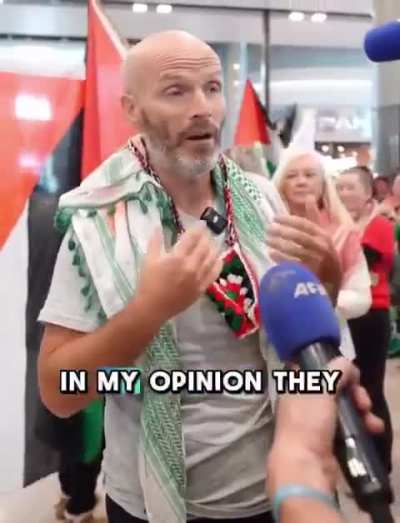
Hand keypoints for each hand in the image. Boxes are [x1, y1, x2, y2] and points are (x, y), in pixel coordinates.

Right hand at [137, 225, 221, 322]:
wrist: (153, 308)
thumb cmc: (148, 283)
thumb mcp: (149, 259)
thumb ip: (155, 242)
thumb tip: (158, 226)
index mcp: (177, 257)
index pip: (192, 237)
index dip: (198, 228)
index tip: (201, 223)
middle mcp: (191, 266)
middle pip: (204, 246)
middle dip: (207, 236)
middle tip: (207, 231)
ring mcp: (198, 278)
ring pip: (212, 258)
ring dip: (214, 247)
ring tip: (214, 242)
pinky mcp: (202, 288)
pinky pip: (214, 273)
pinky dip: (218, 264)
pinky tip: (218, 259)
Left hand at [267, 197, 341, 301]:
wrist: (330, 285)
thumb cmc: (324, 257)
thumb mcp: (322, 236)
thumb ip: (313, 218)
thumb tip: (309, 197)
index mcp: (325, 236)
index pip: (306, 225)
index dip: (289, 220)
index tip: (275, 218)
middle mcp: (324, 248)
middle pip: (300, 236)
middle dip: (282, 232)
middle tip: (268, 229)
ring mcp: (319, 262)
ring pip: (296, 250)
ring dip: (280, 244)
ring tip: (267, 241)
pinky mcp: (312, 275)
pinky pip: (294, 264)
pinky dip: (282, 259)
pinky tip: (271, 254)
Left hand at [267, 357, 383, 495]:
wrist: (305, 465)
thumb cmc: (308, 422)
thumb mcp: (320, 389)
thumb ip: (335, 371)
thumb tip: (346, 363)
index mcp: (296, 388)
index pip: (316, 370)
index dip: (335, 369)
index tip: (350, 375)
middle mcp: (304, 403)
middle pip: (335, 389)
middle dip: (355, 393)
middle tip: (363, 402)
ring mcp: (316, 423)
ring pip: (344, 408)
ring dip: (362, 411)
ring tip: (372, 422)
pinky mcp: (329, 440)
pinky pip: (348, 426)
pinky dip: (361, 425)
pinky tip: (373, 429)